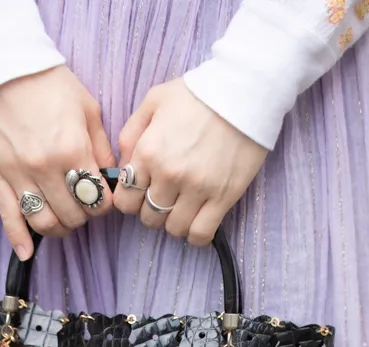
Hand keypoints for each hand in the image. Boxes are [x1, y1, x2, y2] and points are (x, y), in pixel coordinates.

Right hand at [0, 66, 114, 259]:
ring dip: (59, 228)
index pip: (97, 200)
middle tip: (84, 208)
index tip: (104, 201)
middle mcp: (45, 167)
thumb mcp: (88, 110)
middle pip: (72, 215)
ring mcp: (18, 174)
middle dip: (83, 217)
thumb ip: (101, 148)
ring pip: (44, 222)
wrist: (6, 66)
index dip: (105, 206)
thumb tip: (109, 179)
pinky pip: (9, 216)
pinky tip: (27, 253)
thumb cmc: (50, 84)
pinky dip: (19, 239)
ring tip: (64, 220)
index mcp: (72, 150)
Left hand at [114, 79, 266, 244]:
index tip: (142, 193)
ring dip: (175, 222)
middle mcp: (169, 175)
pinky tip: (197, 221)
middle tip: (165, 197)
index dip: (131, 200)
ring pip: (174, 229)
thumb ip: (131, 135)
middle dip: (152, 211)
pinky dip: (196, 234)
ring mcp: (197, 189)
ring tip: (183, 207)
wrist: (245, 90)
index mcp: (148, 152)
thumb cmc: (198, 93)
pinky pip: (201, 233)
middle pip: (148, 218)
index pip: (125, 201)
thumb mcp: (153, 101)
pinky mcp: (223, 197)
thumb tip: (123, 169)